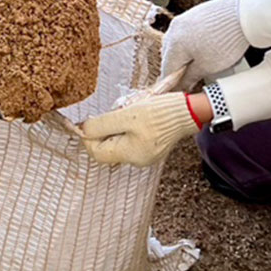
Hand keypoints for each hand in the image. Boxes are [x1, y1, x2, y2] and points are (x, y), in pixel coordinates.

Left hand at [79, 91, 203, 165]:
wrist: (188, 111)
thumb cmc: (160, 113)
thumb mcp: (126, 115)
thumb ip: (102, 125)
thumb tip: (82, 131)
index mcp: (130, 154)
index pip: (97, 152)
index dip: (88, 136)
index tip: (87, 120)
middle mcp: (137, 159)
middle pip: (107, 148)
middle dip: (105, 129)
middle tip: (114, 112)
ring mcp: (145, 154)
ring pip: (119, 142)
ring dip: (117, 126)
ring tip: (128, 112)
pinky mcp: (152, 147)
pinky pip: (131, 140)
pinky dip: (128, 128)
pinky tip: (137, 116)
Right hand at [161, 0, 248, 89]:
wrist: (245, 14)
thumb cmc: (226, 40)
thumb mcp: (207, 67)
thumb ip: (190, 77)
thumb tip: (183, 85)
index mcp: (173, 44)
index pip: (166, 71)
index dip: (173, 86)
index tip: (181, 93)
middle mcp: (175, 29)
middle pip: (170, 57)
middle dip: (179, 71)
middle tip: (192, 82)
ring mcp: (185, 19)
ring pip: (179, 45)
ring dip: (187, 57)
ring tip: (202, 66)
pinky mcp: (195, 14)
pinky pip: (188, 34)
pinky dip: (193, 45)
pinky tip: (207, 51)